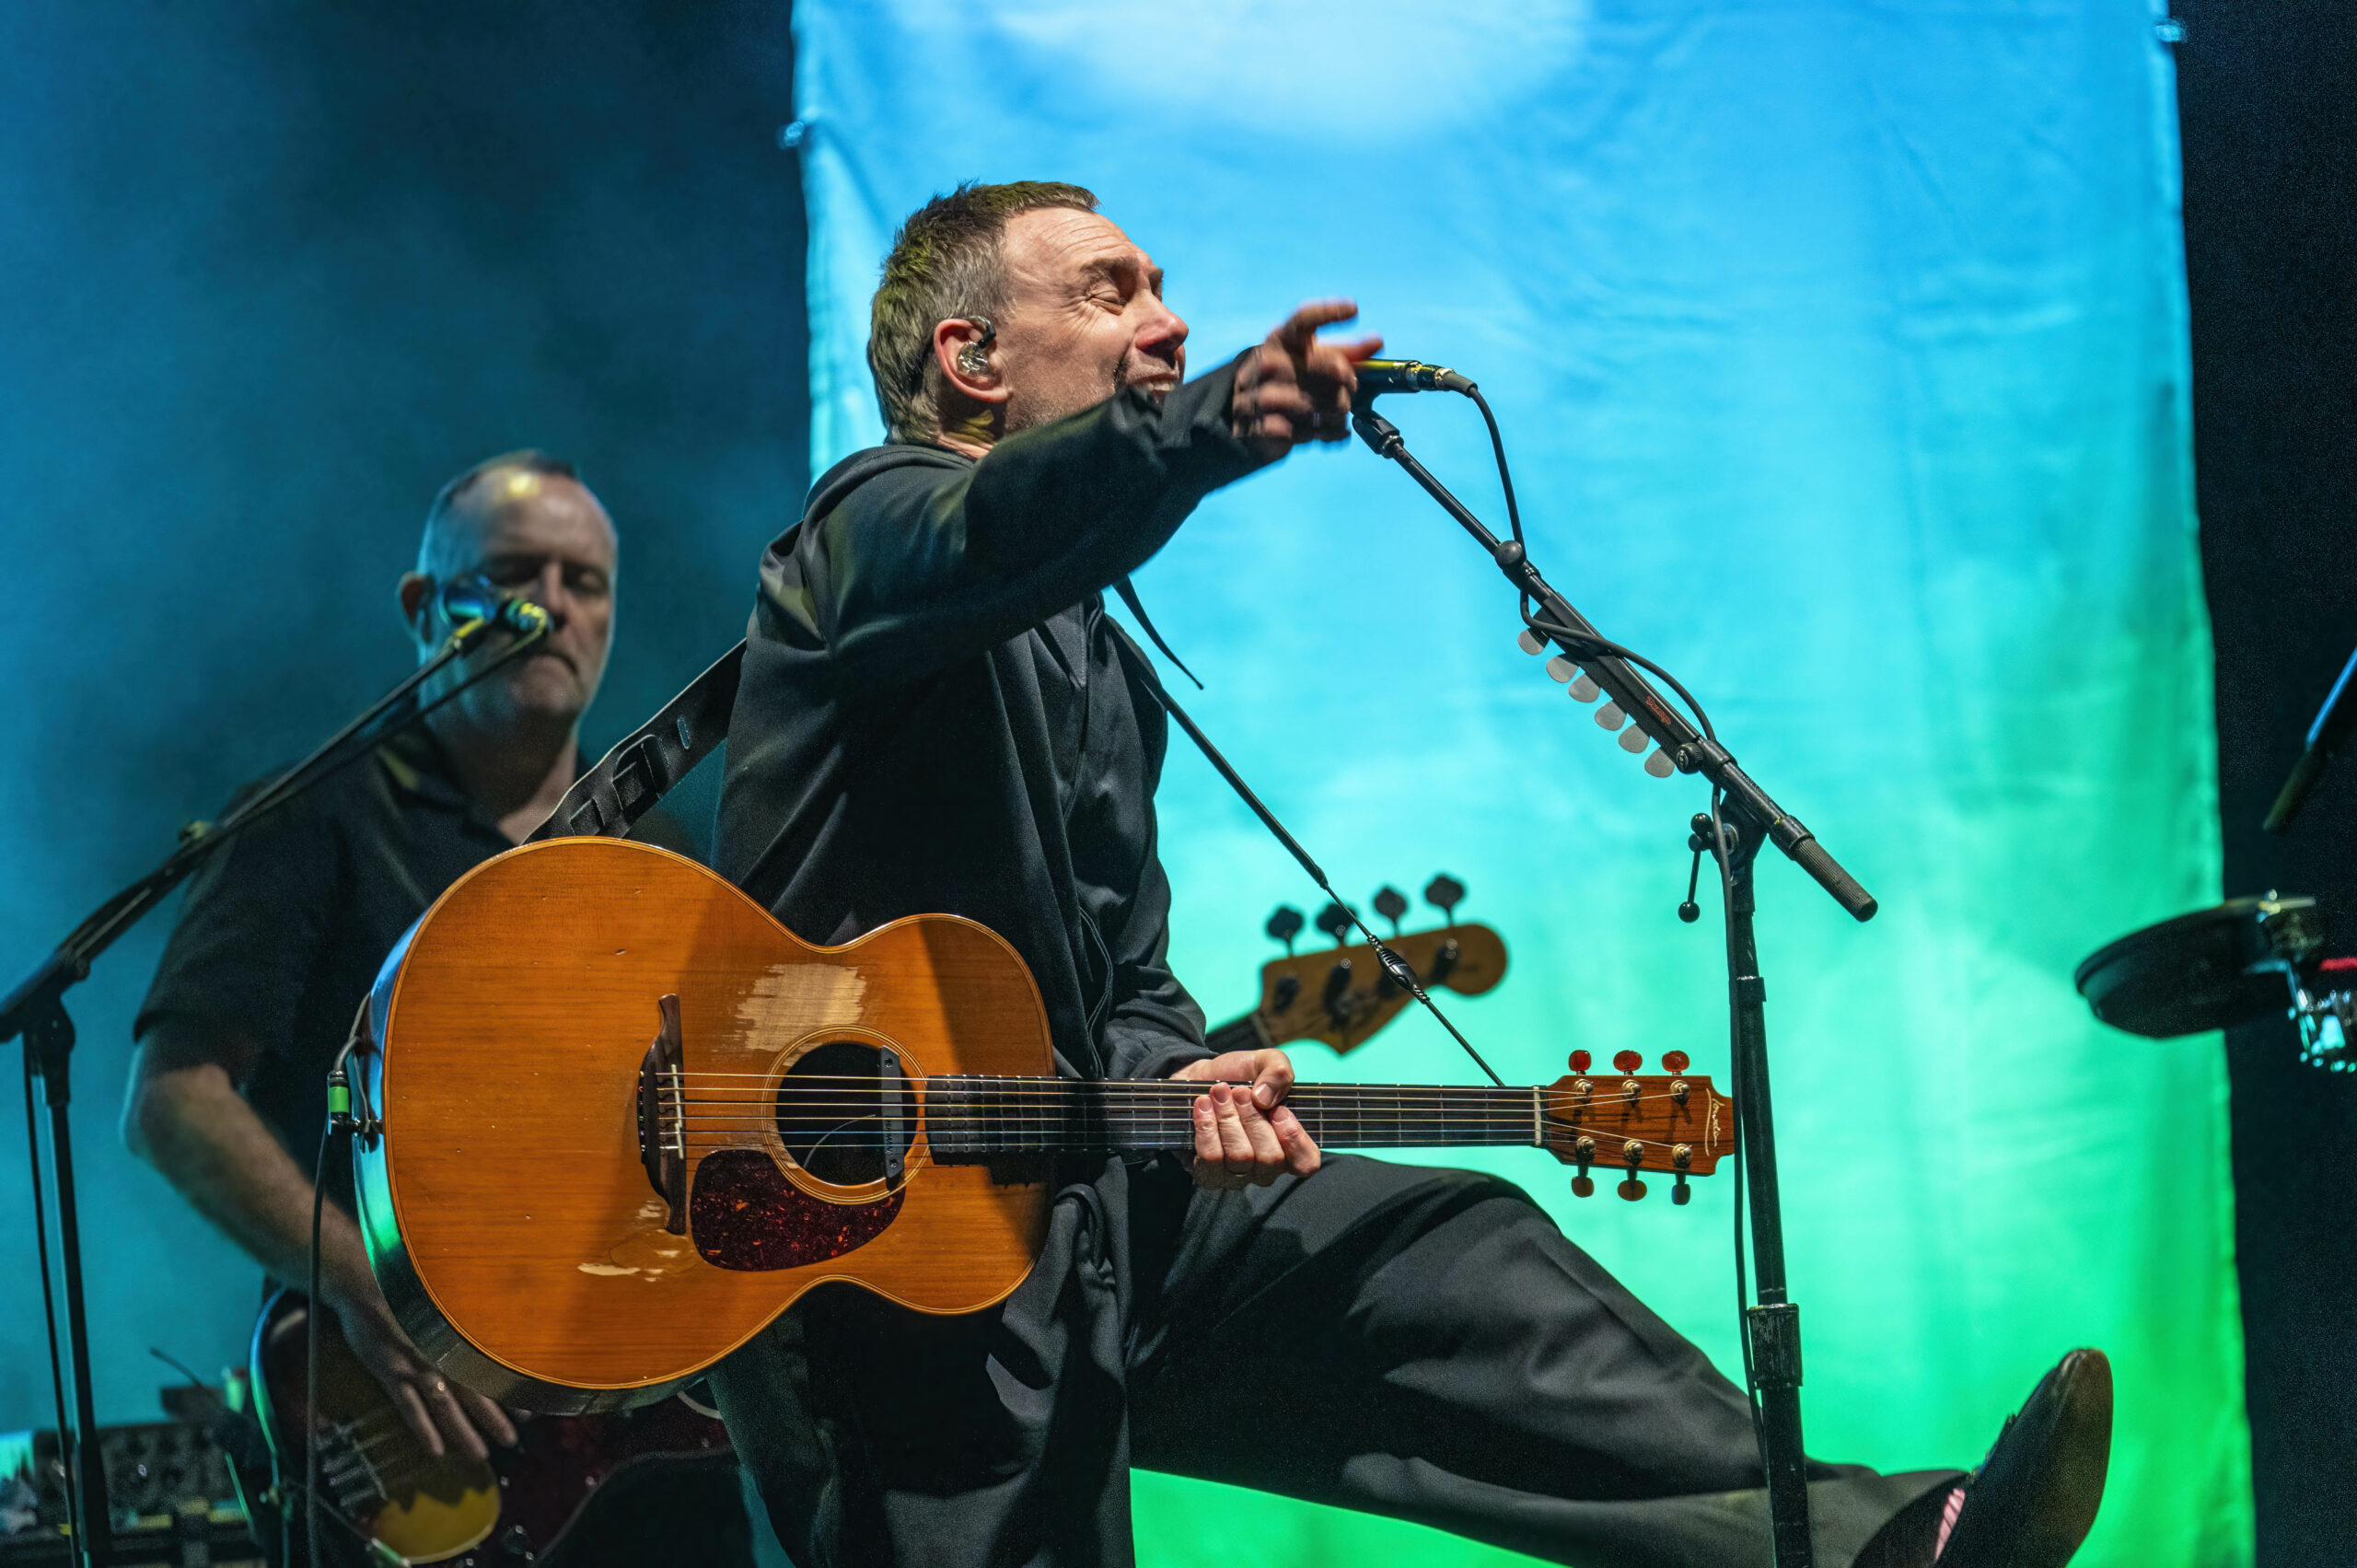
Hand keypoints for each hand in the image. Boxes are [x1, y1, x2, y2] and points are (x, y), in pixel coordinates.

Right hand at [329, 1286, 517, 1461]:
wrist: (368, 1281)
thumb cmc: (412, 1285)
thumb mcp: (447, 1297)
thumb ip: (470, 1317)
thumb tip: (499, 1328)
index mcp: (460, 1337)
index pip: (491, 1371)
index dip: (510, 1393)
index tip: (530, 1414)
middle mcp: (444, 1355)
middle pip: (474, 1395)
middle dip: (494, 1420)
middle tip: (511, 1442)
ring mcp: (417, 1367)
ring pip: (446, 1408)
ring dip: (463, 1433)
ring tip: (480, 1456)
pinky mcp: (391, 1374)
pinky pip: (409, 1409)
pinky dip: (423, 1431)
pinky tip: (435, 1451)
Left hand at [1172, 1049, 1320, 1188]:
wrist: (1199, 1078)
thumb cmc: (1239, 1076)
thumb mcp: (1265, 1061)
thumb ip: (1279, 1072)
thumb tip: (1265, 1099)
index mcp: (1289, 1145)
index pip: (1306, 1162)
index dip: (1295, 1140)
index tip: (1279, 1110)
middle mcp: (1266, 1167)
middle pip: (1270, 1158)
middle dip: (1253, 1119)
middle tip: (1239, 1091)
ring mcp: (1237, 1175)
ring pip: (1240, 1157)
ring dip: (1228, 1119)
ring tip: (1218, 1092)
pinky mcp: (1208, 1174)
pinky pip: (1211, 1159)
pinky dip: (1207, 1127)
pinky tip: (1203, 1105)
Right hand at [1230, 300, 1383, 457]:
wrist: (1249, 414)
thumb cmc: (1292, 380)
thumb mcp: (1316, 361)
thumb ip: (1347, 353)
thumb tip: (1378, 342)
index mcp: (1280, 339)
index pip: (1302, 319)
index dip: (1328, 312)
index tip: (1354, 309)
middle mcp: (1265, 362)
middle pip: (1314, 364)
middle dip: (1341, 378)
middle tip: (1352, 387)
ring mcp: (1256, 394)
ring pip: (1304, 402)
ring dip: (1332, 411)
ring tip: (1342, 414)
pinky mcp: (1257, 426)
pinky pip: (1294, 431)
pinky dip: (1319, 434)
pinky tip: (1330, 432)